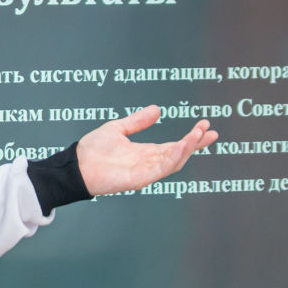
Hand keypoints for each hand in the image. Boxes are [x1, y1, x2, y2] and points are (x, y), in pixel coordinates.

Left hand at [74, 106, 216, 196]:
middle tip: (210, 130)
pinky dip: (172, 158)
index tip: (207, 126)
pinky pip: (160, 169)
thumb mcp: (119, 128)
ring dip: (188, 148)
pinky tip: (181, 146)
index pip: (175, 145)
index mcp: (146, 152)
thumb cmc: (93, 149)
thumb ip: (139, 121)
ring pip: (174, 161)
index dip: (192, 138)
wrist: (77, 164)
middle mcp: (149, 163)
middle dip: (196, 143)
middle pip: (180, 154)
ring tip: (199, 134)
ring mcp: (146, 172)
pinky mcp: (139, 178)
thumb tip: (157, 109)